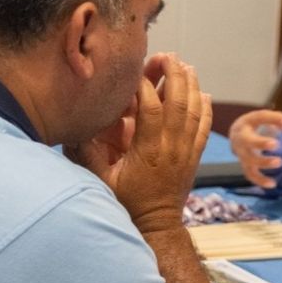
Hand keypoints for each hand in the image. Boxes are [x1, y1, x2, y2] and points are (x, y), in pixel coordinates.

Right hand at [78, 53, 211, 232]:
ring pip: (196, 111)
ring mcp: (186, 151)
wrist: (157, 226)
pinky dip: (206, 108)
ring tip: (185, 66)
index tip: (137, 72)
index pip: (151, 109)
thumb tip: (75, 129)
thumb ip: (88, 155)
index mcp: (149, 150)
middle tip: (168, 56)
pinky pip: (205, 127)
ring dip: (192, 85)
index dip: (145, 86)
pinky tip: (204, 94)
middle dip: (174, 75)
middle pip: (179, 102)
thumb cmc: (128, 204)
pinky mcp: (194, 156)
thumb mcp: (101, 182)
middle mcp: (171, 147)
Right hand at [227, 109, 281, 188]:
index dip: (275, 119)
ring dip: (263, 162)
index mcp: (251, 120)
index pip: (262, 117)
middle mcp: (242, 136)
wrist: (238, 135)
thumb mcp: (275, 121)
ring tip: (279, 162)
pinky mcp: (244, 165)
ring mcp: (241, 152)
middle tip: (276, 144)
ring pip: (249, 159)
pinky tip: (273, 184)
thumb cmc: (261, 126)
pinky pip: (250, 174)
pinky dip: (260, 180)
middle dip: (261, 143)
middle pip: (248, 140)